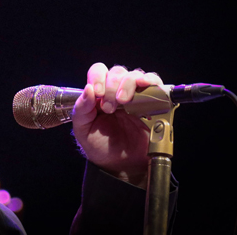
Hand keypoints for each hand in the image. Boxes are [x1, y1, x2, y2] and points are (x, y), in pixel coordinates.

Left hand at [71, 62, 163, 187]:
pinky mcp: (152, 103)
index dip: (98, 77)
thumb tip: (88, 89)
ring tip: (125, 102)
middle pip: (117, 72)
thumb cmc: (100, 146)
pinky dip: (151, 82)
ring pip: (135, 75)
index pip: (98, 71)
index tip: (97, 93)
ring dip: (129, 84)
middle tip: (110, 108)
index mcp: (98, 94)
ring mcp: (135, 96)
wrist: (121, 165)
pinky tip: (145, 89)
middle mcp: (116, 91)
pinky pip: (155, 84)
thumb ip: (81, 109)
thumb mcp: (82, 129)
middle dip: (112, 86)